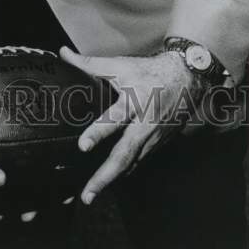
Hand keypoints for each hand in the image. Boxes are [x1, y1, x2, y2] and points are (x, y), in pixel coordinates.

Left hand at [60, 47, 204, 204]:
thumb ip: (90, 63)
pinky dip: (125, 172)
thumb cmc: (149, 71)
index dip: (98, 132)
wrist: (187, 78)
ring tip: (93, 196)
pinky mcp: (159, 143)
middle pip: (125, 154)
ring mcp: (153, 137)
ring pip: (132, 163)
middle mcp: (144, 124)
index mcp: (134, 102)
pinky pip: (140, 161)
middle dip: (105, 176)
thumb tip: (62, 53)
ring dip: (113, 179)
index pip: (114, 119)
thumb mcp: (120, 65)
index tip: (82, 146)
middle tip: (87, 194)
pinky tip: (111, 181)